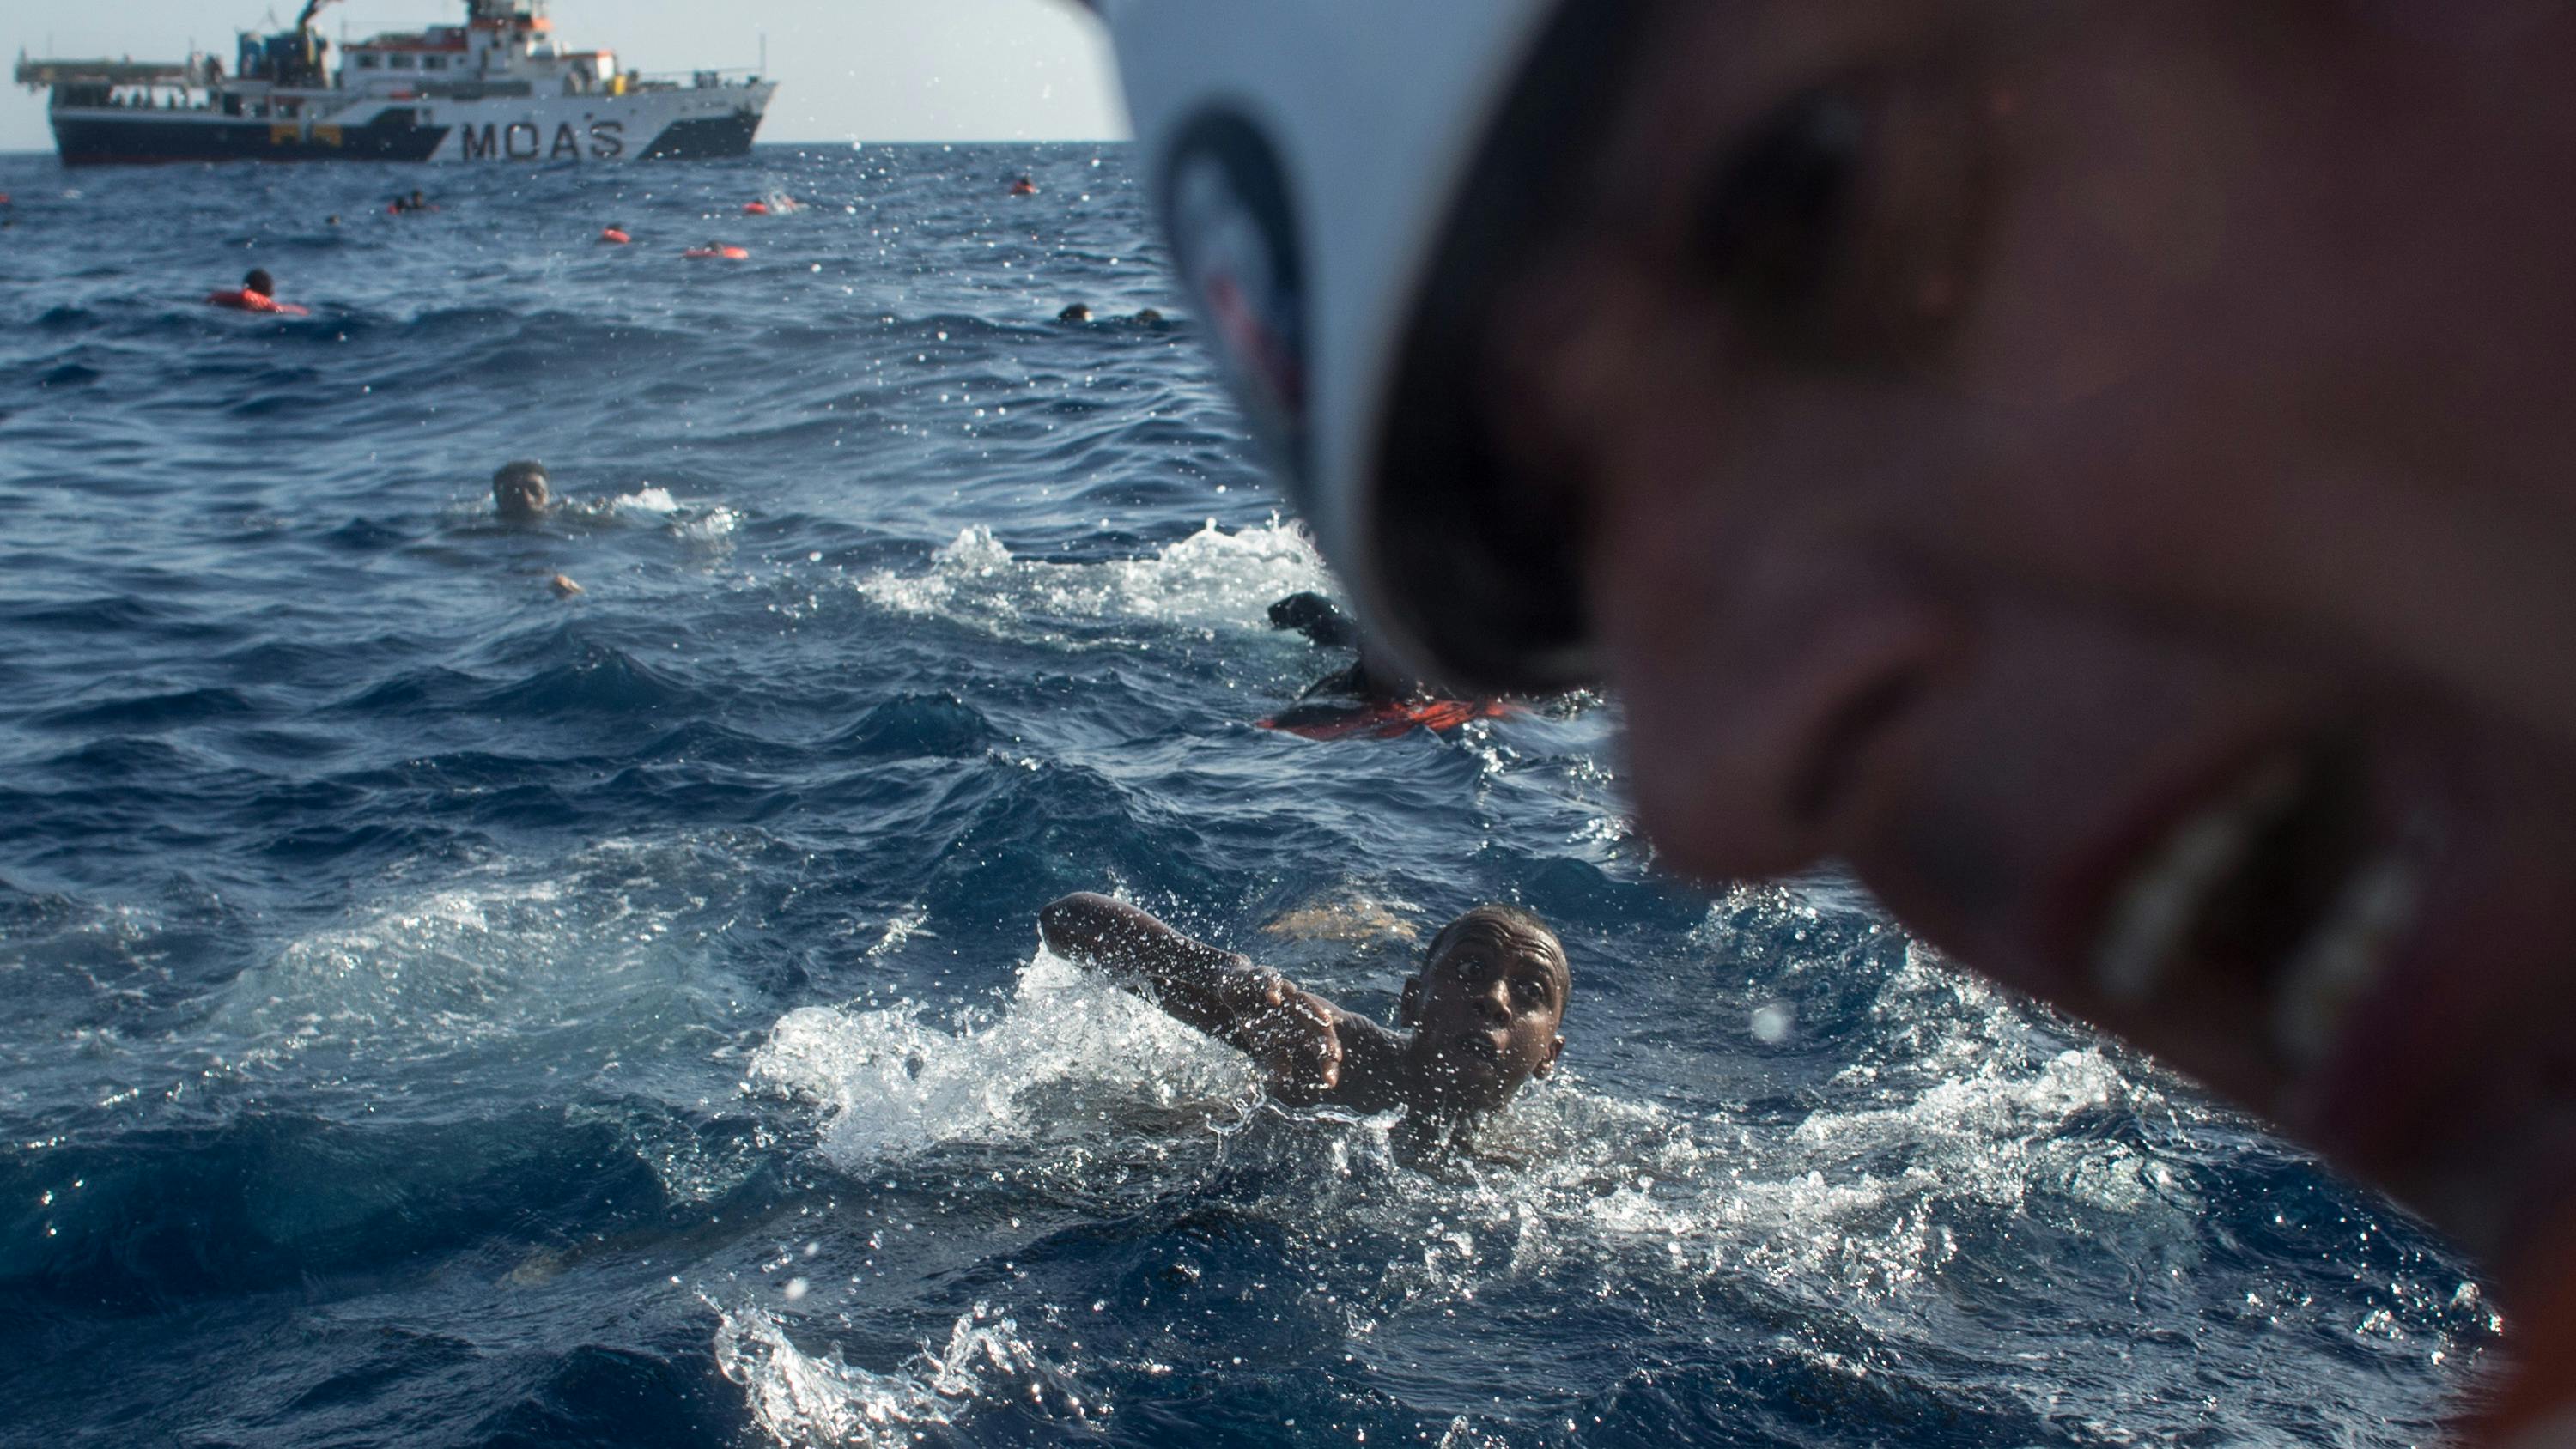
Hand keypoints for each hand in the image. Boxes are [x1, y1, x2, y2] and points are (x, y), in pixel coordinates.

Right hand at [1227, 977, 1344, 1101]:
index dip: (1325, 1063)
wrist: (1236, 987)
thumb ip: (1276, 1059)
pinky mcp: (1265, 977)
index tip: (1331, 1082)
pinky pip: (1271, 983)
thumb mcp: (1264, 1044)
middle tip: (1337, 1055)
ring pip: (1303, 1000)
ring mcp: (1285, 991)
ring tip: (1327, 1021)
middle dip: (1328, 1040)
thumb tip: (1285, 1077)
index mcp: (1301, 1025)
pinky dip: (1273, 991)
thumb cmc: (1256, 1019)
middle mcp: (1298, 1008)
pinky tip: (1274, 1001)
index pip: (1319, 1046)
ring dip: (1315, 1010)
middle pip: (1319, 1024)